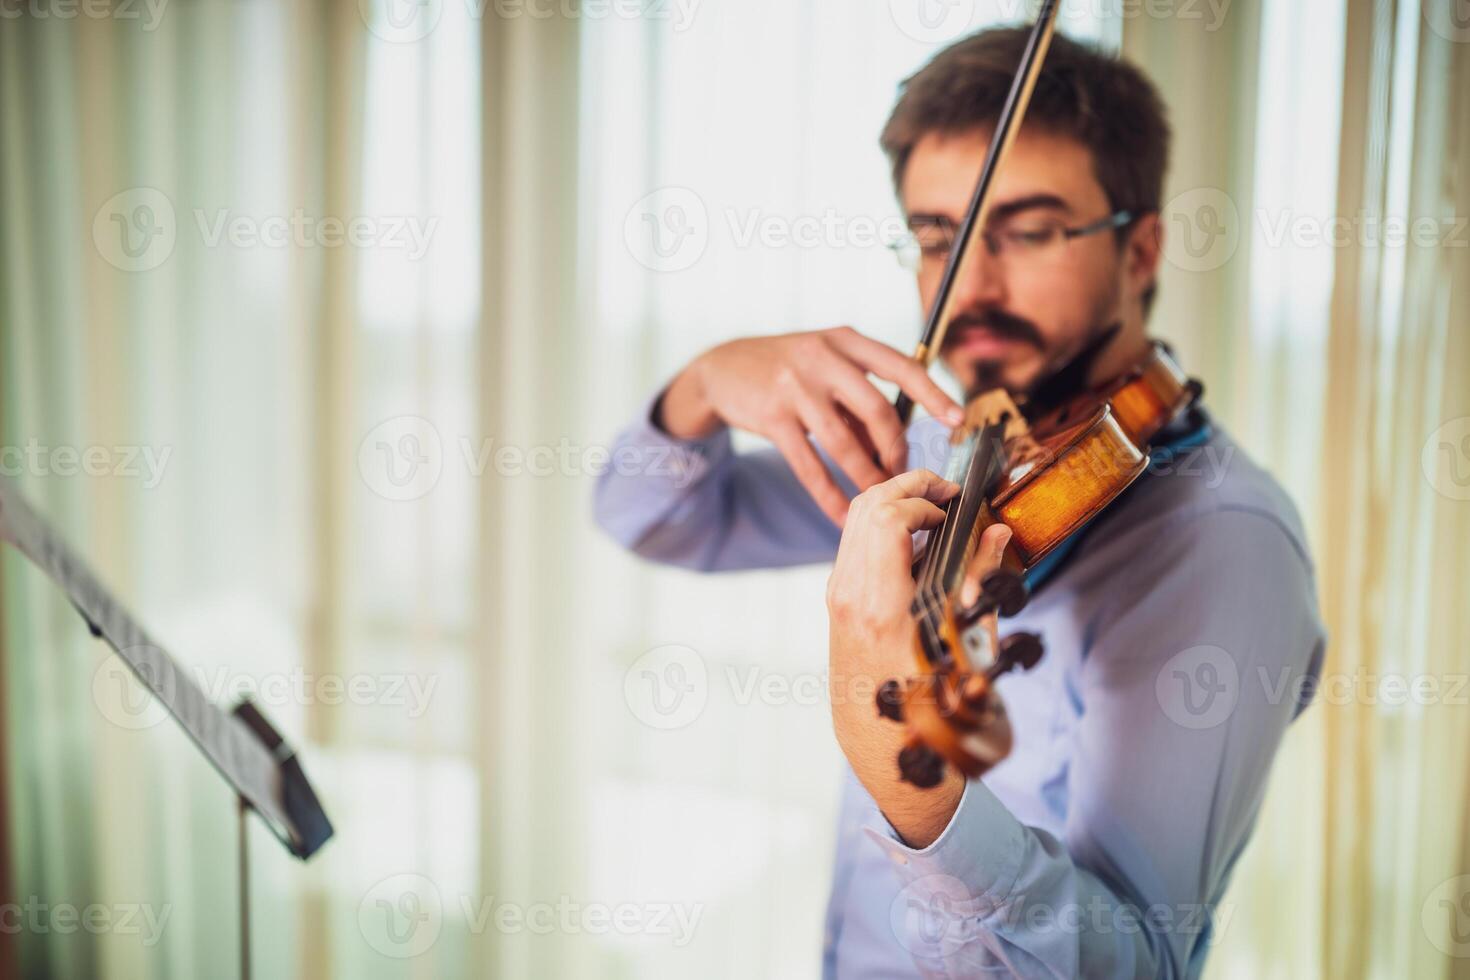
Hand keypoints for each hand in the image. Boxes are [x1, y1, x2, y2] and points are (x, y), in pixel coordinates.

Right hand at [658, 327, 964, 524]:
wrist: (721, 367)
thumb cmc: (786, 368)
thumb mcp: (825, 365)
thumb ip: (858, 399)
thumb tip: (894, 446)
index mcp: (846, 341)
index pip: (902, 366)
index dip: (933, 395)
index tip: (958, 421)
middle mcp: (823, 358)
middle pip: (877, 411)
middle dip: (896, 451)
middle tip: (903, 477)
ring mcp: (795, 387)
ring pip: (844, 444)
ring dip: (866, 478)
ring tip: (878, 499)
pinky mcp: (772, 417)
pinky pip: (809, 466)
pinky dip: (829, 495)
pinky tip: (842, 514)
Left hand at [826, 469, 1012, 846]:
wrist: (888, 750)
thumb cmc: (938, 710)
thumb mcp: (972, 648)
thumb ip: (983, 582)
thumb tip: (998, 532)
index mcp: (883, 609)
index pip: (887, 519)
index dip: (923, 497)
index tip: (956, 504)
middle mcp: (851, 598)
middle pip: (865, 507)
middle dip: (907, 485)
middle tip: (946, 488)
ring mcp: (838, 599)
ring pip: (854, 522)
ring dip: (893, 502)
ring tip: (934, 508)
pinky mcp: (837, 604)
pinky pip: (854, 545)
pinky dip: (881, 526)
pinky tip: (915, 538)